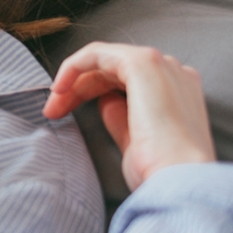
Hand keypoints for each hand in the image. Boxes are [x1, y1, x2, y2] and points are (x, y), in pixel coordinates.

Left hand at [43, 42, 215, 191]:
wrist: (179, 179)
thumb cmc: (160, 170)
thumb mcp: (135, 141)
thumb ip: (121, 117)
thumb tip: (105, 102)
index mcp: (178, 91)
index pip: (125, 82)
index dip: (91, 94)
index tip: (64, 116)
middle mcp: (172, 72)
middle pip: (112, 70)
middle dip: (78, 89)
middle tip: (53, 112)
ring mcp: (159, 64)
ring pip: (103, 60)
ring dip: (73, 80)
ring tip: (53, 106)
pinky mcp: (141, 62)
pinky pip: (98, 53)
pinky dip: (74, 66)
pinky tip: (60, 88)